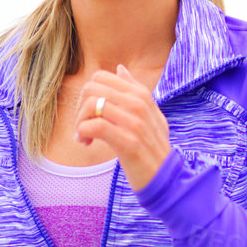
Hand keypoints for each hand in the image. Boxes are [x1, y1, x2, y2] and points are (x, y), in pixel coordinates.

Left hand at [75, 63, 171, 191]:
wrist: (166, 177)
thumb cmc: (153, 148)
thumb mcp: (150, 114)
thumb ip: (135, 90)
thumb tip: (120, 68)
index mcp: (141, 95)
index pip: (101, 77)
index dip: (88, 94)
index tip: (91, 114)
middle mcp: (139, 104)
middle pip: (92, 88)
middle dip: (80, 108)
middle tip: (84, 126)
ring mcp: (135, 122)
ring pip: (91, 105)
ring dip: (80, 123)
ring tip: (84, 138)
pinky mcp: (128, 142)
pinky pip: (95, 126)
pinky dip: (83, 134)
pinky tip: (86, 143)